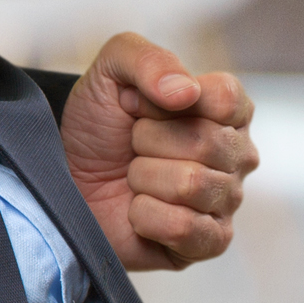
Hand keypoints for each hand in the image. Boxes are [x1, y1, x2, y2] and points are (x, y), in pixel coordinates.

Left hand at [60, 32, 259, 270]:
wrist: (66, 177)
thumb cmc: (97, 124)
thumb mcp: (111, 71)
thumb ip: (148, 60)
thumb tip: (185, 92)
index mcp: (227, 108)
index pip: (225, 99)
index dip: (165, 102)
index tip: (136, 105)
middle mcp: (237, 153)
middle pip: (206, 142)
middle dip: (148, 141)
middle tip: (131, 145)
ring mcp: (227, 200)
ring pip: (192, 185)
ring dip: (143, 178)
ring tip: (134, 177)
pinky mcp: (210, 242)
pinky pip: (186, 229)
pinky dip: (146, 217)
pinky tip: (138, 210)